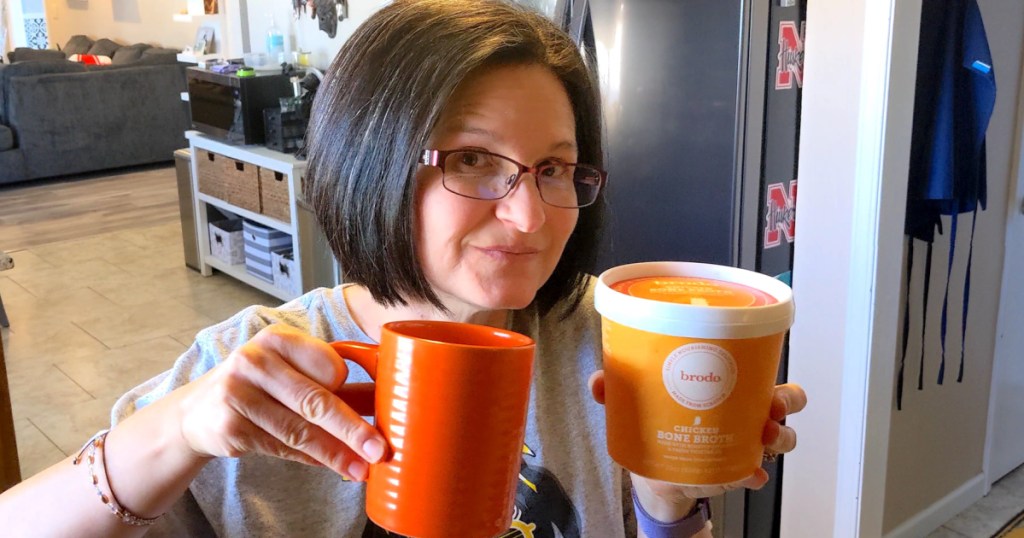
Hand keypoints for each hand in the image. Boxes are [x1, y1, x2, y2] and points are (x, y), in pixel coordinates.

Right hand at [171, 324, 386, 480]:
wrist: (196, 412)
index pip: (329, 366)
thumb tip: (379, 406)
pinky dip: (310, 459)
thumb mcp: (285, 371)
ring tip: (360, 468)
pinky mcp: (229, 426)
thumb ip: (324, 383)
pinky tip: (327, 464)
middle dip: (352, 429)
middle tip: (378, 450)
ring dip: (334, 453)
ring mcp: (237, 393)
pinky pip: (282, 448)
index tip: (375, 409)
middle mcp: (254, 360)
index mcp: (277, 338)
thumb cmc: (256, 387)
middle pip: (316, 401)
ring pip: (299, 430)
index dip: (350, 390)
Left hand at [587, 371, 806, 519]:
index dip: (771, 366)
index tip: (763, 370)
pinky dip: (755, 475)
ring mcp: (746, 441)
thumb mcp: (639, 402)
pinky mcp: (738, 471)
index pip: (764, 369)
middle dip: (785, 400)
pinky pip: (758, 474)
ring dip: (781, 435)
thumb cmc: (657, 423)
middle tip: (770, 406)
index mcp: (727, 383)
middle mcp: (745, 410)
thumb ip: (617, 389)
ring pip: (784, 435)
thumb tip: (599, 382)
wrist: (655, 471)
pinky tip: (748, 476)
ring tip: (764, 437)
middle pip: (787, 400)